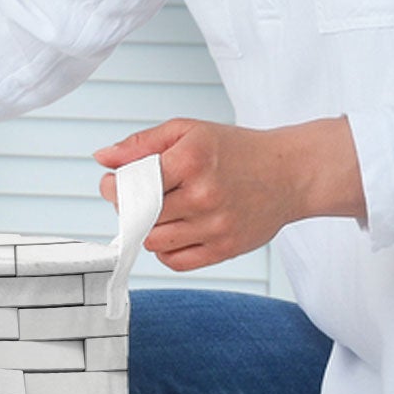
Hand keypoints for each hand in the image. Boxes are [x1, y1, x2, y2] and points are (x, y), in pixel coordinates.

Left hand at [94, 116, 365, 270]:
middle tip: (140, 197)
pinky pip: (175, 261)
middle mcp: (203, 195)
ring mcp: (216, 225)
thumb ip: (142, 143)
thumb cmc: (236, 150)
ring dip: (147, 229)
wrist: (290, 173)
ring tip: (161, 213)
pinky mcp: (226, 248)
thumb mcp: (188, 131)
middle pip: (138, 216)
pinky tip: (176, 231)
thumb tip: (103, 159)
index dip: (113, 187)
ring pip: (153, 242)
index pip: (131, 185)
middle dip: (129, 207)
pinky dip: (166, 250)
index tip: (114, 183)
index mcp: (191, 160)